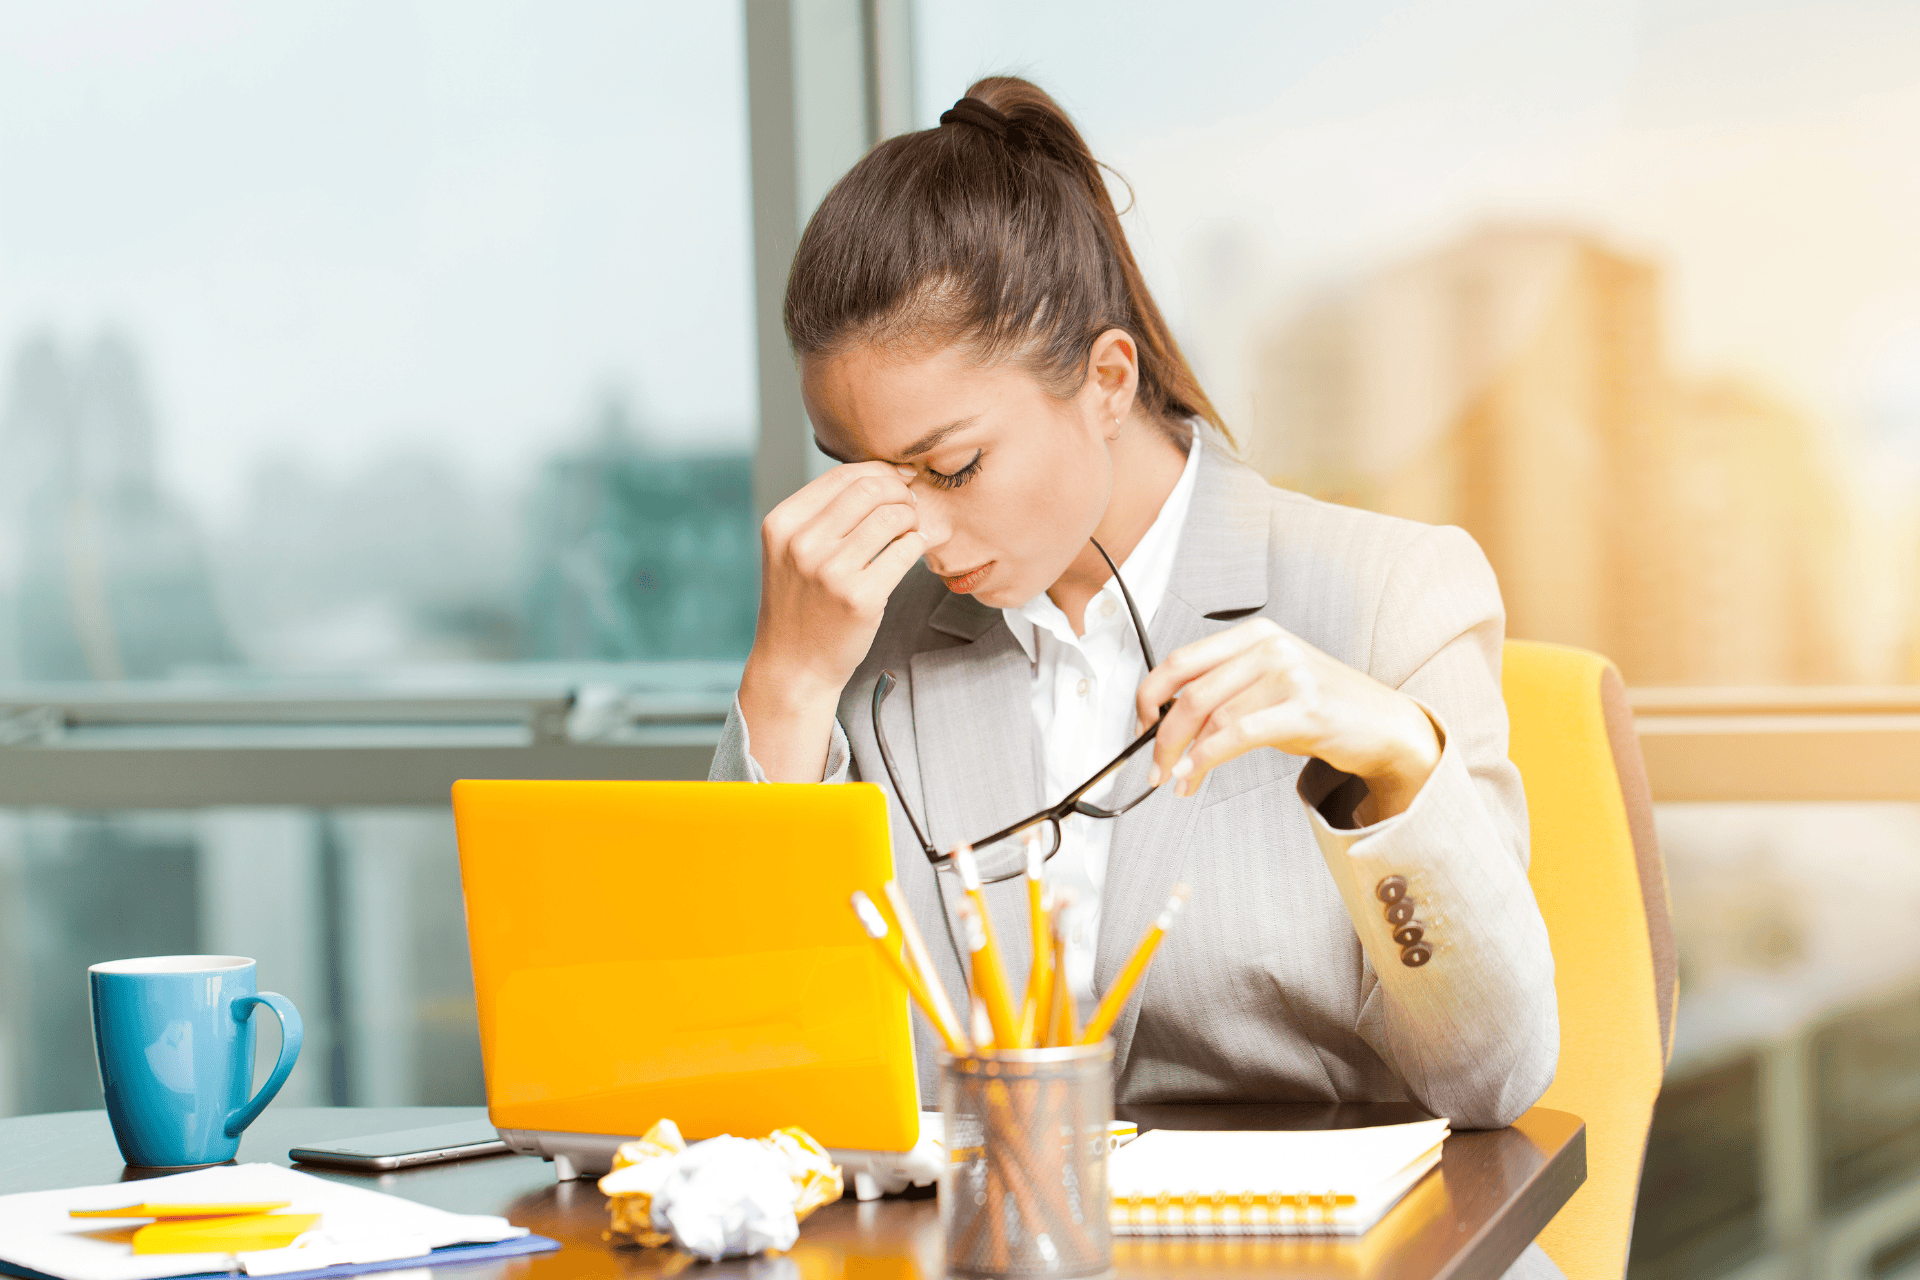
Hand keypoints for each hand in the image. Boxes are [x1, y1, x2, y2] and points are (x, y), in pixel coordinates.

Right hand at [738, 462, 924, 779]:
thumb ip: (823, 514)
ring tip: (912, 531)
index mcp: (782, 524)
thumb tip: (883, 476)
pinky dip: (919, 543)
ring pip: (892, 516)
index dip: (880, 471)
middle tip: (911, 506)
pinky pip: (906, 550)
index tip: (900, 480)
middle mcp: (802, 543)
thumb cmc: (800, 605)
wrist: (794, 667)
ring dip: (913, 518)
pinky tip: (916, 550)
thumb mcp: (791, 552)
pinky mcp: (860, 597)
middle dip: (900, 492)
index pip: (843, 475)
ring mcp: (830, 571)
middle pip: (871, 489)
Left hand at [1134, 619, 1441, 821]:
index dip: (1148, 696)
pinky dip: (1206, 759)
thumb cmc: (1322, 706)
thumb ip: (1224, 693)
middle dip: (1161, 735)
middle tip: (1153, 764)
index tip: (1140, 725)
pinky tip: (1194, 775)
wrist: (1383, 724)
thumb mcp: (1268, 685)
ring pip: (1211, 716)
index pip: (1180, 660)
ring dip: (1183, 756)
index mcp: (1254, 635)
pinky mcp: (1305, 709)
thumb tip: (1169, 724)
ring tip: (1177, 779)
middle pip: (1190, 691)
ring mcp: (1289, 675)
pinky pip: (1239, 734)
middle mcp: (1270, 647)